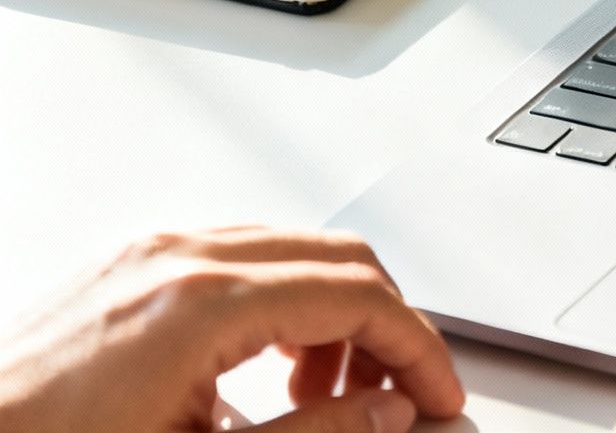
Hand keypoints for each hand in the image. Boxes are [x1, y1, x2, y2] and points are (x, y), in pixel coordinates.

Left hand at [0, 226, 463, 431]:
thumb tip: (387, 413)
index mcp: (202, 305)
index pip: (358, 296)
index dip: (417, 349)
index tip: (438, 396)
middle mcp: (178, 259)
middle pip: (339, 258)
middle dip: (387, 327)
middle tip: (401, 396)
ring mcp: (148, 254)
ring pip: (294, 251)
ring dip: (335, 315)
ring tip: (328, 395)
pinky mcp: (127, 267)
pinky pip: (240, 257)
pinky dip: (283, 303)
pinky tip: (270, 367)